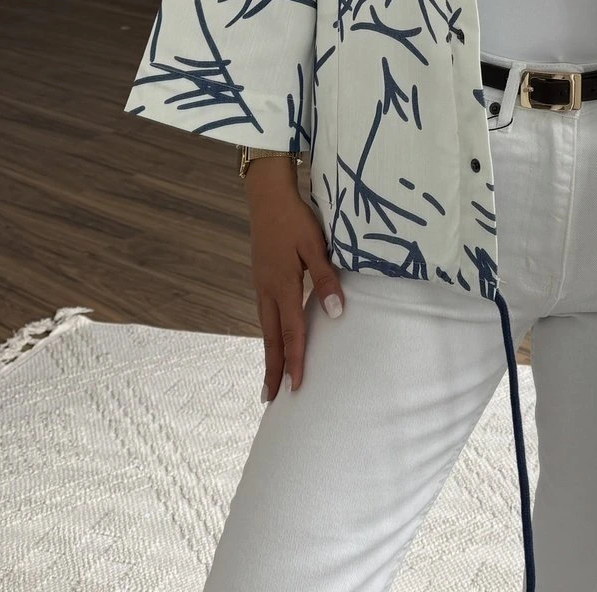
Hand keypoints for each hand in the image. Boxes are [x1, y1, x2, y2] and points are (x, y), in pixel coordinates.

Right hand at [246, 162, 344, 398]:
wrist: (267, 197)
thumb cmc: (295, 219)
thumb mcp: (315, 245)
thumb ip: (325, 278)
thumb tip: (335, 312)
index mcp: (282, 286)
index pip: (292, 332)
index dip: (295, 361)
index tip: (296, 388)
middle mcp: (267, 291)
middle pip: (271, 338)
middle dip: (272, 369)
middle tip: (271, 400)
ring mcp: (261, 285)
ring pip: (266, 328)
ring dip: (269, 354)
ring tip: (271, 378)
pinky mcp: (261, 278)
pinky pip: (265, 315)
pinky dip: (269, 334)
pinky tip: (274, 338)